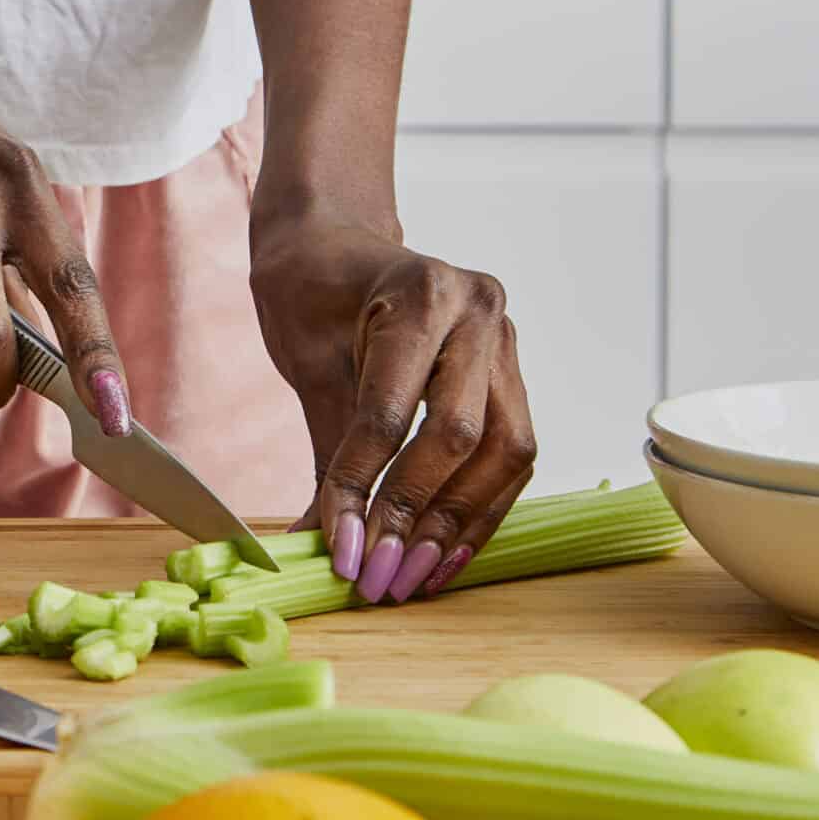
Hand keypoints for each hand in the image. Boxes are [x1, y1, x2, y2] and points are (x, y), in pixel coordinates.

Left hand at [249, 217, 535, 604]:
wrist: (336, 242)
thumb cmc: (313, 291)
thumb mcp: (306, 362)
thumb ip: (327, 452)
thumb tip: (317, 544)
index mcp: (421, 293)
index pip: (394, 411)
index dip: (366, 486)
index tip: (342, 549)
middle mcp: (479, 312)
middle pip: (464, 435)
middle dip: (418, 516)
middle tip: (381, 577)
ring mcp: (506, 340)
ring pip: (505, 452)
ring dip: (458, 524)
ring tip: (414, 577)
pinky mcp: (512, 371)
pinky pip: (510, 453)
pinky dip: (479, 507)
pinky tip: (445, 552)